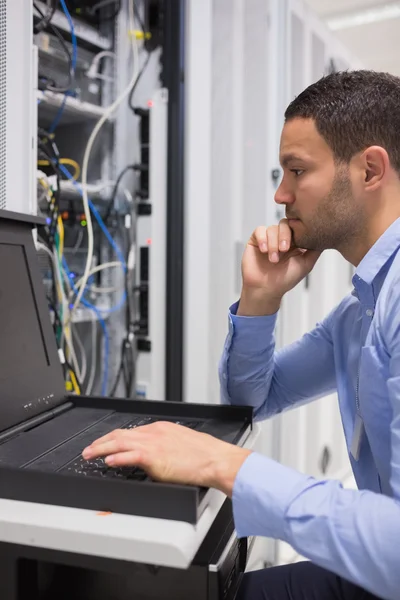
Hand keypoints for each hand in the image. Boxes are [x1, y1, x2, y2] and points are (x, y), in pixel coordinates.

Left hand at [82, 421, 251, 496]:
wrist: (215, 459)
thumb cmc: (205, 455)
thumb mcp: (183, 443)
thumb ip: (167, 446)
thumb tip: (159, 457)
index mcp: (161, 428)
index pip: (132, 432)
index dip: (115, 438)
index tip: (107, 443)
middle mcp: (154, 432)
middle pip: (120, 434)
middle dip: (102, 441)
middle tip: (89, 448)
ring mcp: (153, 443)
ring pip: (119, 442)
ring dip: (102, 448)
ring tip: (89, 454)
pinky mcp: (154, 456)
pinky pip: (129, 455)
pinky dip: (116, 457)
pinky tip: (107, 460)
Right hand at [238, 219, 320, 314]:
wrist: (266, 289)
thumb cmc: (285, 280)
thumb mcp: (306, 264)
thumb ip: (315, 250)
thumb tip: (325, 236)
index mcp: (294, 242)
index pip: (297, 227)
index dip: (297, 232)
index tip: (298, 245)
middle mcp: (281, 238)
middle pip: (285, 224)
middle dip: (285, 236)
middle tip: (284, 250)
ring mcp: (268, 238)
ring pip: (272, 228)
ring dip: (273, 243)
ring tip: (274, 259)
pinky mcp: (255, 240)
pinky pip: (259, 230)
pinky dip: (263, 239)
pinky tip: (264, 251)